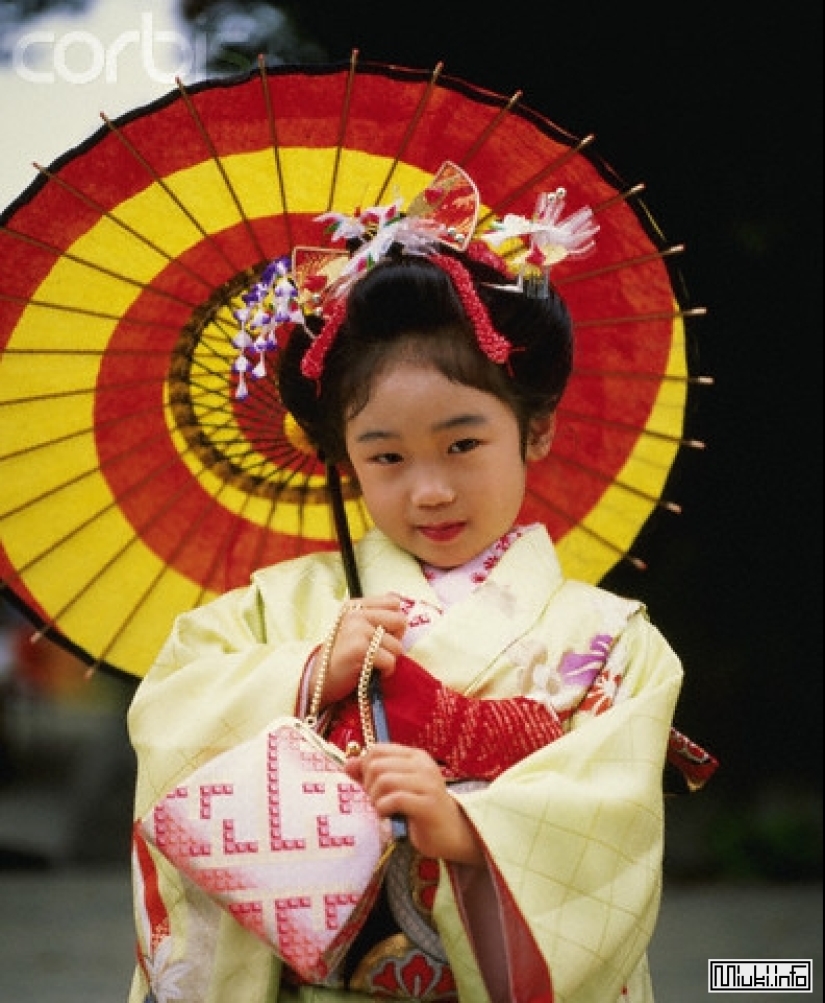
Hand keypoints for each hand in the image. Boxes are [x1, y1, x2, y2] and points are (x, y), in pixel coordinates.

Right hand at [316, 595, 406, 707]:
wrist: (319, 682)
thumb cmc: (343, 657)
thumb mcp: (356, 629)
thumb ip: (376, 614)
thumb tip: (399, 599)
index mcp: (355, 606)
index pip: (393, 602)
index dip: (394, 622)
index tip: (380, 635)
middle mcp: (355, 613)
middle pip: (400, 621)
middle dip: (395, 640)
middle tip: (377, 651)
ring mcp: (357, 629)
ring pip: (397, 645)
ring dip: (389, 660)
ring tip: (370, 663)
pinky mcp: (359, 648)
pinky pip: (390, 661)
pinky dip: (385, 672)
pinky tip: (370, 673)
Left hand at [344, 743, 483, 865]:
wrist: (453, 834)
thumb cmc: (421, 810)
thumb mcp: (397, 788)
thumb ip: (372, 774)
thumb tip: (347, 764)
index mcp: (414, 756)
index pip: (377, 750)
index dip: (364, 768)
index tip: (369, 786)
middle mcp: (422, 765)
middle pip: (377, 765)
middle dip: (368, 786)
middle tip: (376, 801)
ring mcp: (427, 783)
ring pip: (384, 780)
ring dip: (376, 799)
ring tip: (382, 810)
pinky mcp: (428, 804)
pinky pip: (395, 799)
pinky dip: (384, 809)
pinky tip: (388, 816)